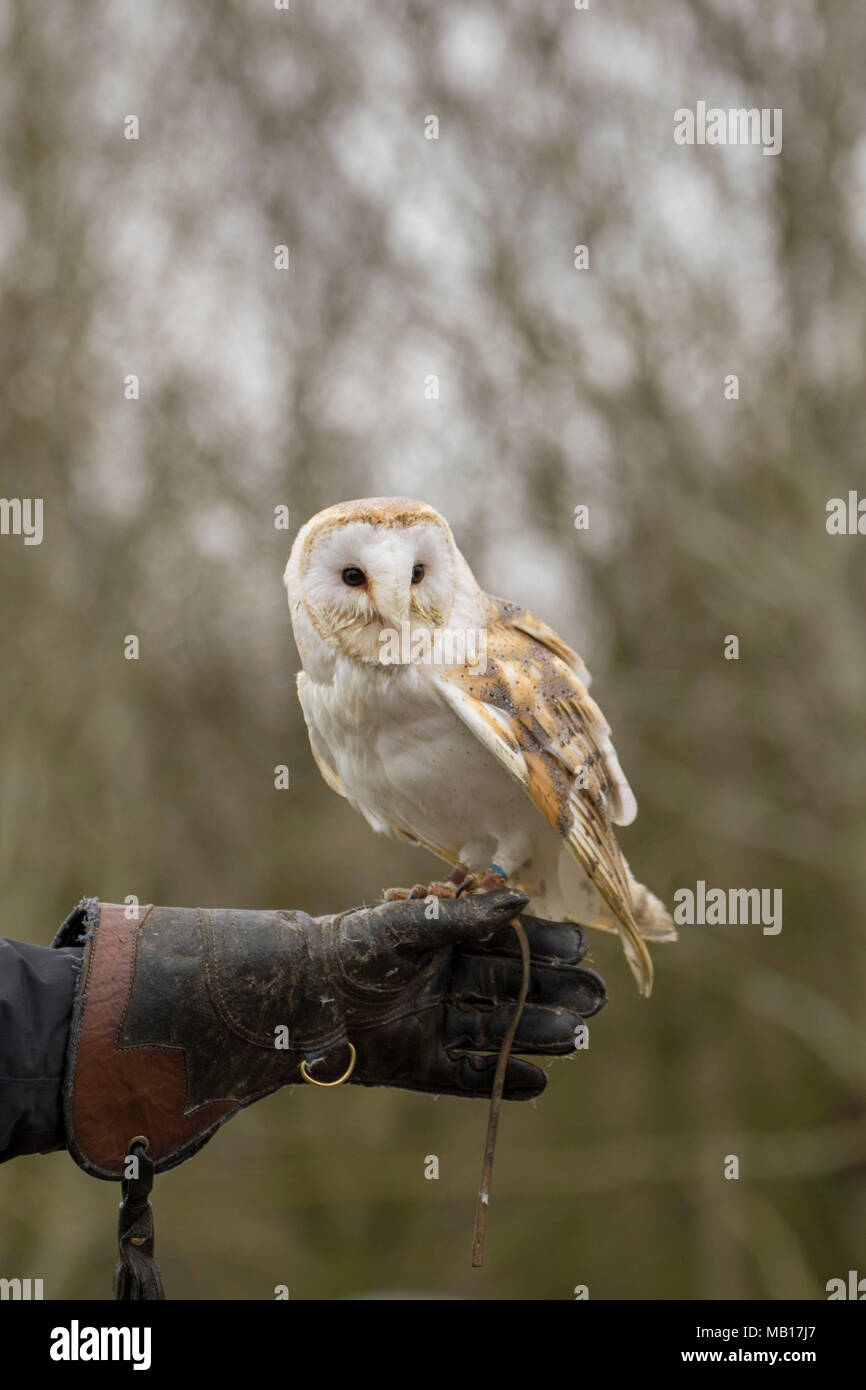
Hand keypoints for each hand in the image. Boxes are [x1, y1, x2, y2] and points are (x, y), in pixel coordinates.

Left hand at [303, 889, 606, 1098]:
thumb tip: (523, 901)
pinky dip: (501, 1080)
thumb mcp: (410, 924)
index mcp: (442, 942)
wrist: (296, 996)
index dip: (543, 947)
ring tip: (578, 1036)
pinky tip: (539, 1082)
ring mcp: (433, 1023)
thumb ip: (465, 918)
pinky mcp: (418, 1064)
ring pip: (497, 1031)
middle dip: (553, 992)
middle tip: (597, 997)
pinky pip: (468, 1076)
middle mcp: (443, 982)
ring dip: (537, 1034)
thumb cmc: (350, 948)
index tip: (580, 948)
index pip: (504, 944)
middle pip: (510, 989)